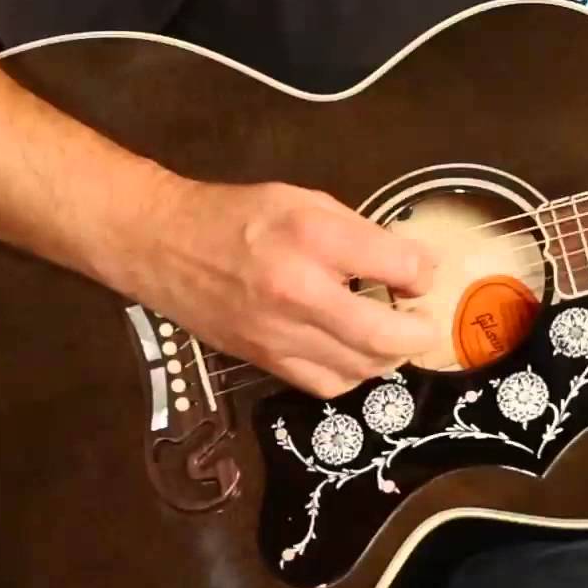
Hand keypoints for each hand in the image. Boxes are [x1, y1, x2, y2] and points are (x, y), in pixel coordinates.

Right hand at [121, 178, 438, 397]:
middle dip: (418, 332)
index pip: (397, 267)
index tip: (423, 275)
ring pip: (361, 368)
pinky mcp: (265, 361)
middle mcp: (298, 291)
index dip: (424, 274)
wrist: (163, 245)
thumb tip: (415, 267)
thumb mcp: (306, 202)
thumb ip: (362, 234)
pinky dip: (354, 372)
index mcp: (312, 238)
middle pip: (384, 335)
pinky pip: (328, 384)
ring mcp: (280, 334)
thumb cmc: (241, 217)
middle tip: (425, 321)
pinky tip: (355, 352)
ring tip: (392, 334)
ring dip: (389, 355)